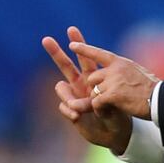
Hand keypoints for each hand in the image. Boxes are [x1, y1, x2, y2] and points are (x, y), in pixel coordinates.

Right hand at [43, 27, 132, 153]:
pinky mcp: (70, 110)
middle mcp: (81, 84)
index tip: (71, 29)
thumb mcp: (112, 104)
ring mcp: (74, 96)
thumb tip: (79, 101)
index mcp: (94, 76)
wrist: (114, 133)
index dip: (79, 43)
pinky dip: (69, 111)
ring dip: (68, 96)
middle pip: (66, 65)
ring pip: (60, 87)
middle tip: (46, 39)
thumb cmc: (117, 114)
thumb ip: (97, 100)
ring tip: (80, 108)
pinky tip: (77, 116)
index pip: (85, 57)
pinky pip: (63, 106)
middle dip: (56, 52)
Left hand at [69, 41, 159, 119]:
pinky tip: (108, 113)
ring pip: (93, 92)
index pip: (98, 53)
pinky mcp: (112, 94)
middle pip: (92, 78)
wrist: (161, 100)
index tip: (72, 44)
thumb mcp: (136, 73)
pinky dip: (100, 110)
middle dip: (95, 90)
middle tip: (106, 100)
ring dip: (99, 102)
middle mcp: (115, 69)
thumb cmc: (152, 90)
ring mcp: (112, 81)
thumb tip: (112, 72)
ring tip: (111, 108)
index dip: (84, 49)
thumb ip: (122, 71)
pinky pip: (96, 103)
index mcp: (120, 62)